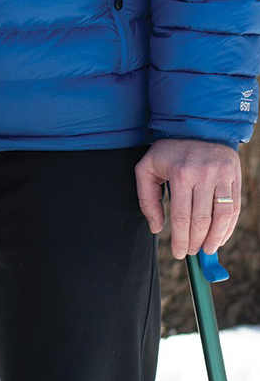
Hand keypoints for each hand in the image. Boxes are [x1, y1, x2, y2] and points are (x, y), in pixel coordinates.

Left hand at [134, 138, 240, 258]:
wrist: (196, 127)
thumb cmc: (169, 151)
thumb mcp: (147, 167)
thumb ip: (146, 198)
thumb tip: (156, 227)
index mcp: (181, 173)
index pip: (182, 217)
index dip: (180, 240)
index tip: (178, 253)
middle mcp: (204, 175)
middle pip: (202, 221)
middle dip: (196, 242)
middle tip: (191, 252)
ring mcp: (222, 176)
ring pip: (222, 217)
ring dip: (215, 239)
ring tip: (206, 249)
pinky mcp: (234, 177)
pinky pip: (235, 209)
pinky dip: (228, 228)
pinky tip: (220, 237)